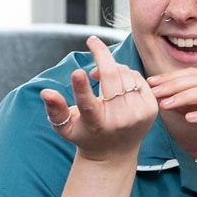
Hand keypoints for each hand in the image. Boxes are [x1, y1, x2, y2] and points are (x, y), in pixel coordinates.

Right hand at [40, 34, 155, 164]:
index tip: (77, 72)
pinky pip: (138, 78)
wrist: (115, 154)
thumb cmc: (85, 135)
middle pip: (111, 78)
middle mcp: (119, 120)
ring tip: (100, 75)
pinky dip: (127, 74)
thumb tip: (46, 92)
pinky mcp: (151, 110)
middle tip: (92, 42)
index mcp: (96, 124)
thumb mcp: (65, 127)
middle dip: (101, 54)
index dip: (82, 88)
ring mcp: (138, 115)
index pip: (88, 105)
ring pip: (125, 73)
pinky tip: (118, 83)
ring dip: (112, 67)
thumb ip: (54, 109)